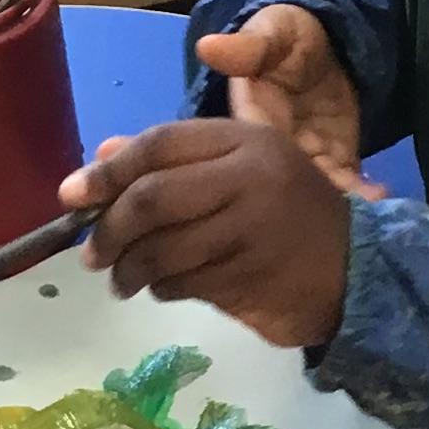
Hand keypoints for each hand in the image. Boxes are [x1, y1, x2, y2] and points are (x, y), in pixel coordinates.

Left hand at [62, 121, 351, 351]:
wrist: (356, 269)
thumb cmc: (286, 215)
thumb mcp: (238, 170)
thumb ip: (173, 161)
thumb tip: (100, 158)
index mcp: (243, 140)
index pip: (158, 145)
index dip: (107, 171)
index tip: (72, 197)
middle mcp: (249, 177)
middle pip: (153, 197)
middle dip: (111, 229)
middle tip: (93, 254)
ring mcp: (254, 229)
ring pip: (164, 248)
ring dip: (131, 269)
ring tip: (122, 280)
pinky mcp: (254, 276)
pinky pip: (186, 283)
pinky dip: (163, 288)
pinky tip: (164, 288)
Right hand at [193, 4, 378, 196]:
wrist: (331, 39)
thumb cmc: (292, 34)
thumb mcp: (272, 32)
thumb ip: (249, 46)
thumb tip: (207, 46)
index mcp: (248, 118)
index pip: (245, 154)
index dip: (261, 171)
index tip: (283, 182)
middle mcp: (274, 146)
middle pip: (280, 184)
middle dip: (300, 203)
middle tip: (328, 211)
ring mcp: (305, 157)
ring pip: (313, 191)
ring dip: (335, 202)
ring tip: (363, 208)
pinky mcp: (334, 160)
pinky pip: (344, 184)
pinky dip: (361, 193)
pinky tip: (379, 196)